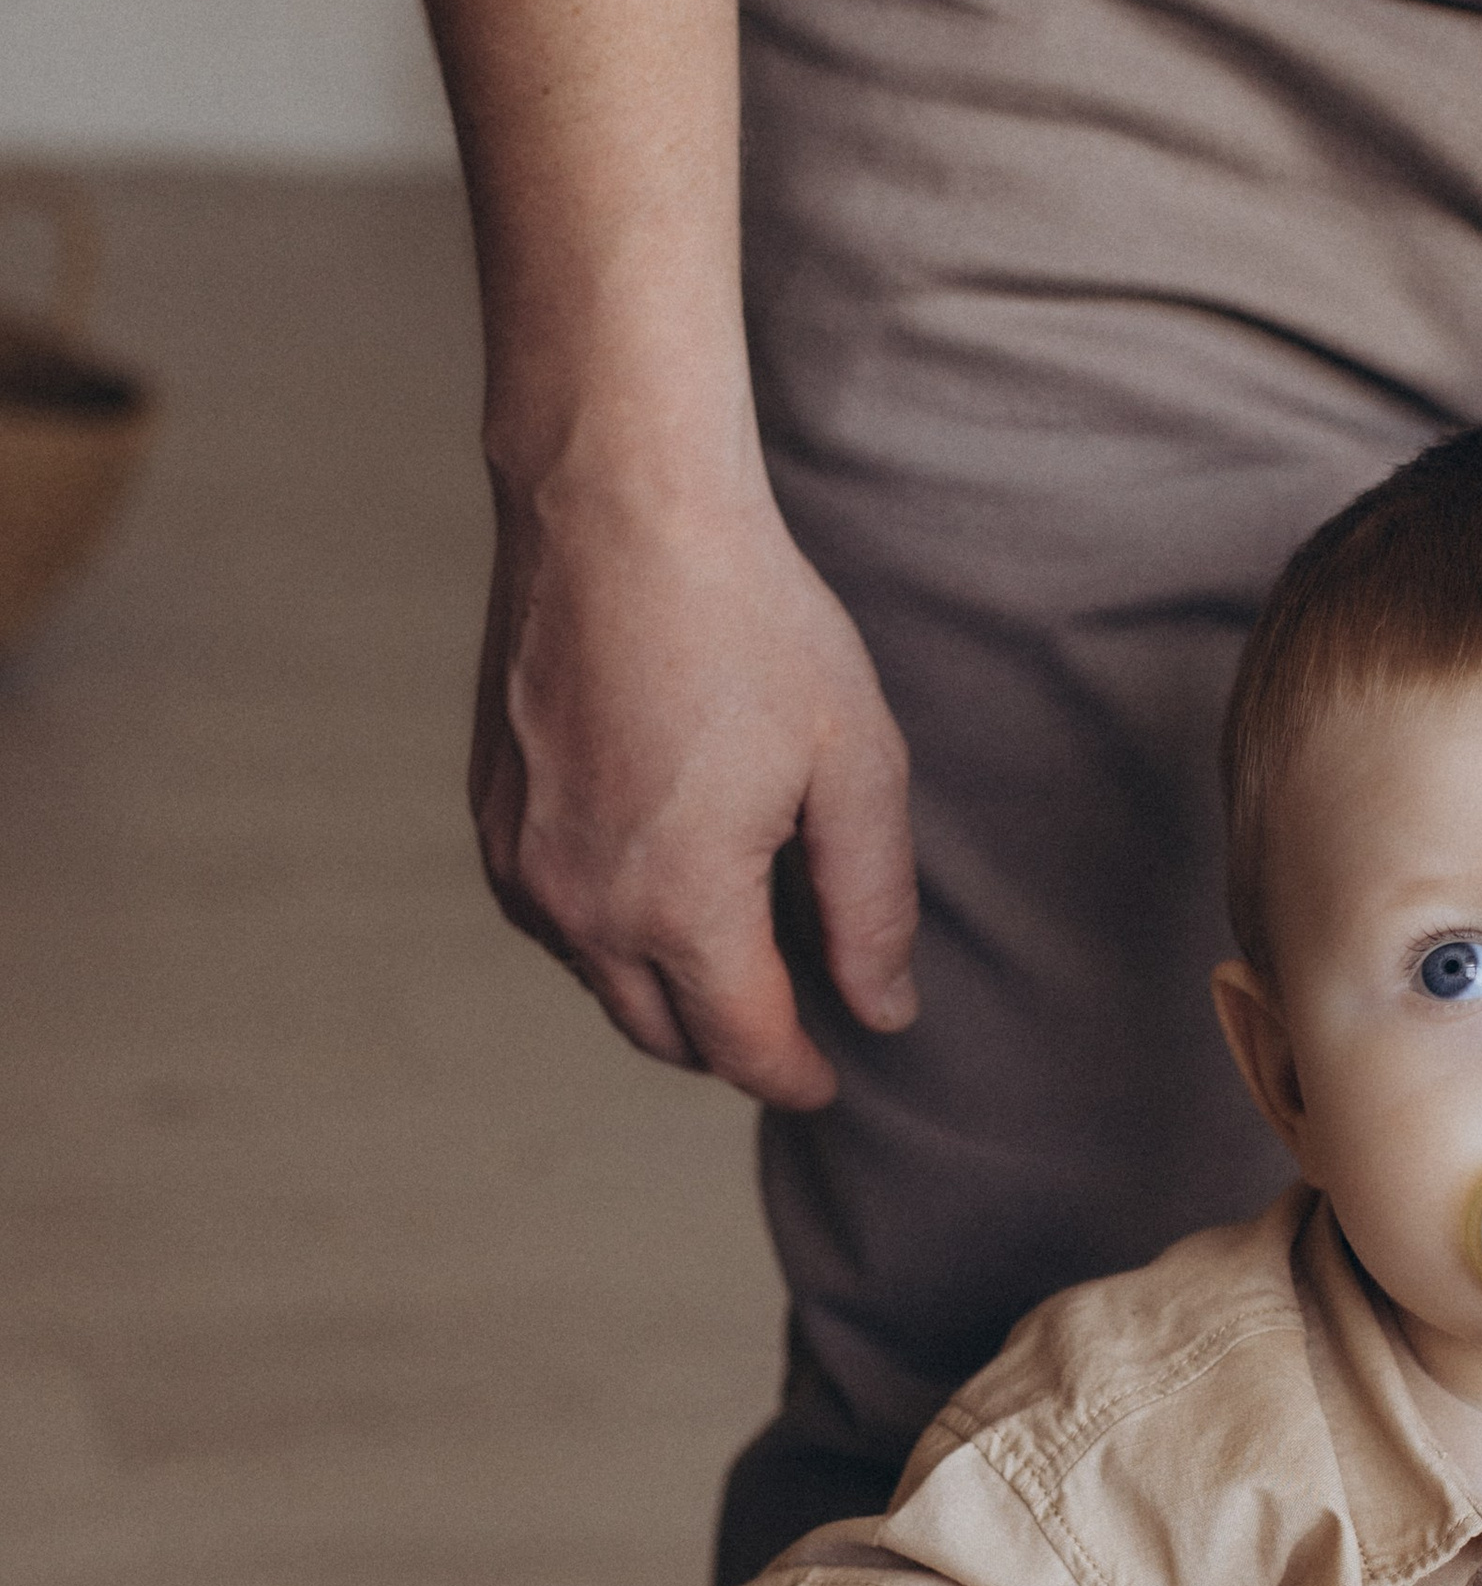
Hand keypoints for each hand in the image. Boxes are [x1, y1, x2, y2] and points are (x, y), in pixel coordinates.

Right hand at [472, 457, 918, 1106]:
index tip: (831, 1078)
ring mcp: (525, 864)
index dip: (797, 1075)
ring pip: (603, 983)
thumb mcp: (856, 769)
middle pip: (665, 1035)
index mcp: (681, 909)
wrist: (617, 507)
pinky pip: (555, 920)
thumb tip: (884, 1009)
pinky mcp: (494, 818)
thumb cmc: (750, 624)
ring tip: (734, 944)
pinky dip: (610, 930)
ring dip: (666, 988)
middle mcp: (584, 908)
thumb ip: (872, 907)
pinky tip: (661, 882)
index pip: (744, 1047)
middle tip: (792, 1017)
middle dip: (732, 1042)